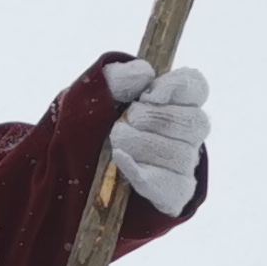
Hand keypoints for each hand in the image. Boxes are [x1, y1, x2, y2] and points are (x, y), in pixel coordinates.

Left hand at [102, 60, 207, 215]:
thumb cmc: (87, 125)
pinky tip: (122, 160)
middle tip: (122, 122)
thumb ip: (116, 77)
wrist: (70, 168)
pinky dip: (141, 172)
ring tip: (115, 144)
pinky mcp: (173, 193)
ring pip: (179, 154)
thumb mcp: (92, 95)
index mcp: (172, 100)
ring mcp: (182, 164)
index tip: (148, 94)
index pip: (196, 87)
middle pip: (193, 122)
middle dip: (150, 119)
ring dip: (139, 145)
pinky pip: (169, 184)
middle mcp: (185, 132)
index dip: (177, 87)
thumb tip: (145, 73)